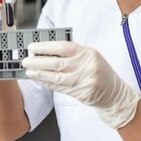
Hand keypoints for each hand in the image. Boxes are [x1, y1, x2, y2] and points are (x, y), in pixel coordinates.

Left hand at [22, 41, 140, 128]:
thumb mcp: (89, 56)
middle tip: (26, 60)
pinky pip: (60, 88)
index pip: (64, 47)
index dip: (46, 47)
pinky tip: (39, 79)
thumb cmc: (98, 71)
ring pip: (57, 77)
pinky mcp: (81, 94)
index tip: (33, 47)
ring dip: (40, 74)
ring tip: (29, 71)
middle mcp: (87, 66)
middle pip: (58, 63)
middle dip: (39, 62)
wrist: (113, 92)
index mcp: (88, 53)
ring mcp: (84, 81)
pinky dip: (47, 83)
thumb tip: (46, 50)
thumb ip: (71, 53)